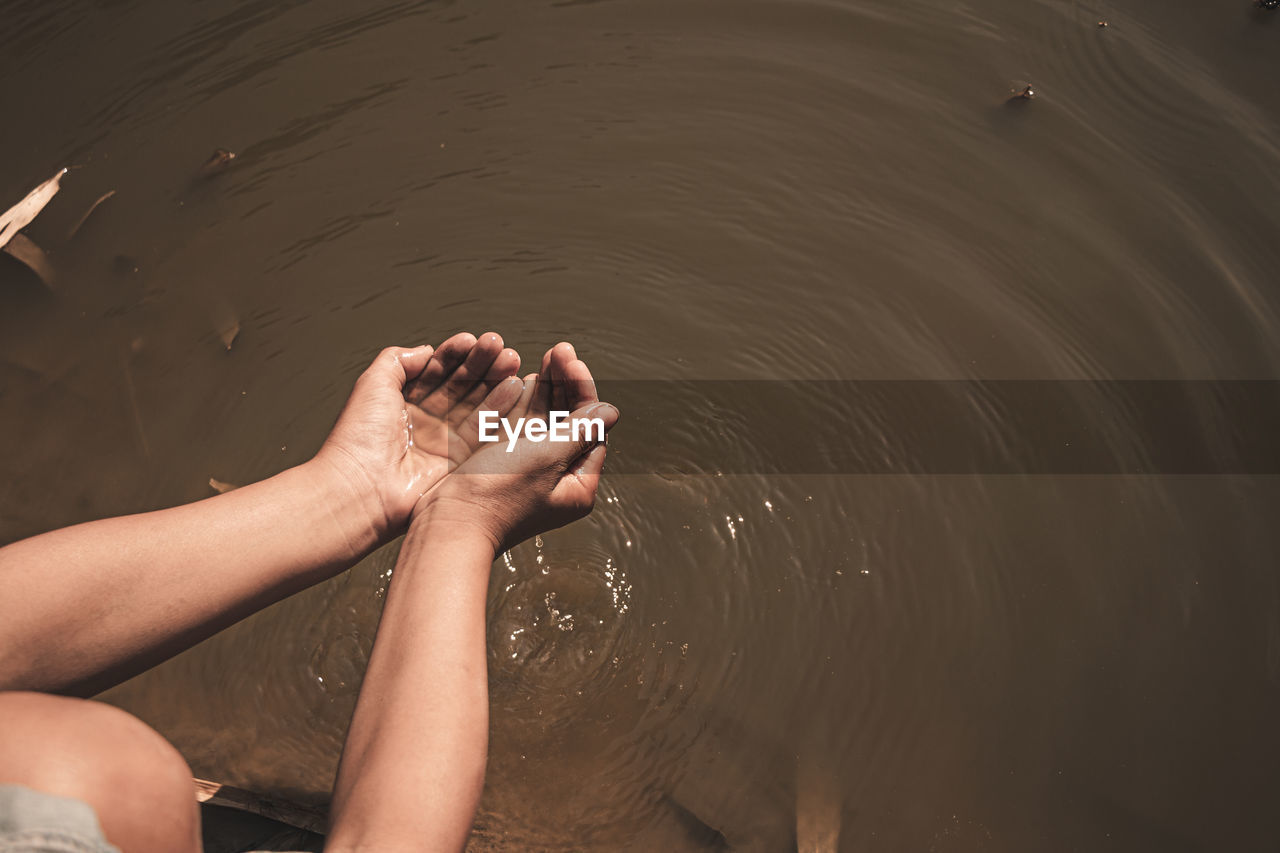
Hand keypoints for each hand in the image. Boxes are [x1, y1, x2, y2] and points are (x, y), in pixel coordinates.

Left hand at [313, 333, 521, 541]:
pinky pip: (483, 430)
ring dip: (495, 381)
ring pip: (475, 404)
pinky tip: (514, 386)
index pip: (435, 371)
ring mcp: (443, 441)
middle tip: (499, 346)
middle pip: (459, 385)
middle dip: (480, 364)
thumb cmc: (360, 437)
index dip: (455, 354)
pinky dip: (500, 408)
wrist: (362, 487)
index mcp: (402, 402)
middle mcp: (425, 420)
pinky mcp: (459, 461)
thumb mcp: (373, 383)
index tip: (473, 340)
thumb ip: (399, 359)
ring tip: (512, 360)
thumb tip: (427, 349)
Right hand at [416, 342, 619, 552]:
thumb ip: (580, 430)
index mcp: (577, 485)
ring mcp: (528, 474)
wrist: (448, 524)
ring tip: (545, 361)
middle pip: (569, 423)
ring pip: (544, 423)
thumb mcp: (547, 455)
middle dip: (565, 385)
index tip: (570, 361)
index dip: (583, 390)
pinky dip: (522, 406)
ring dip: (546, 391)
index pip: (591, 428)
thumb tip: (610, 412)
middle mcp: (556, 480)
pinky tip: (522, 381)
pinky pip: (519, 431)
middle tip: (559, 351)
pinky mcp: (501, 468)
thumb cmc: (499, 494)